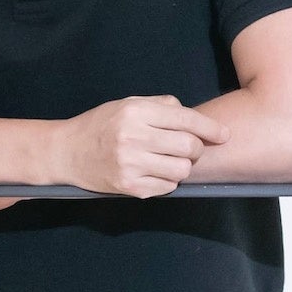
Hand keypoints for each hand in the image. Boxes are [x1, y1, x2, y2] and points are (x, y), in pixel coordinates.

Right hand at [55, 95, 228, 197]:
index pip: (185, 119)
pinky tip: (155, 172)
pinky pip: (166, 188)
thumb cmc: (101, 124)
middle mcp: (134, 137)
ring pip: (181, 170)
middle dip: (196, 148)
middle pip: (188, 146)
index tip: (224, 135)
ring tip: (170, 160)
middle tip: (189, 148)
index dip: (210, 128)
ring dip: (183, 166)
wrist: (67, 151)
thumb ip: (160, 105)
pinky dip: (168, 181)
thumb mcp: (127, 103)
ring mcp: (131, 165)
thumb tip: (190, 116)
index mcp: (136, 111)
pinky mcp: (128, 187)